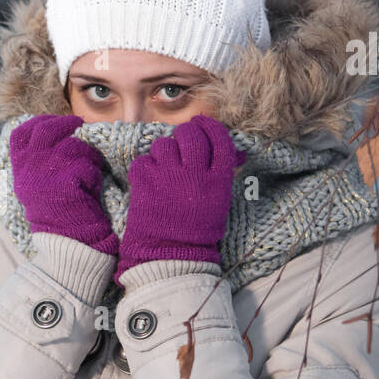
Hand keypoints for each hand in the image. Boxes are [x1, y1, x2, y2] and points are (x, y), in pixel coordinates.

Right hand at [10, 114, 118, 256]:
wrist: (68, 244)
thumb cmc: (59, 214)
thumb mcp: (38, 186)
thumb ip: (39, 161)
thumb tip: (53, 131)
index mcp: (19, 171)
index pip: (21, 134)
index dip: (38, 122)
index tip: (55, 121)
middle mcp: (28, 170)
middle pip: (45, 130)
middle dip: (66, 124)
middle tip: (80, 125)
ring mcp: (44, 175)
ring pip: (72, 145)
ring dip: (86, 154)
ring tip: (89, 171)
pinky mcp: (65, 182)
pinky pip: (86, 163)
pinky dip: (94, 173)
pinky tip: (91, 188)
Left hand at [115, 114, 245, 283]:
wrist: (170, 255)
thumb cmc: (196, 232)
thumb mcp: (218, 203)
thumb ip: (221, 175)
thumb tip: (235, 153)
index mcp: (217, 180)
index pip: (219, 140)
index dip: (210, 126)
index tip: (202, 123)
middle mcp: (194, 174)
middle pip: (191, 135)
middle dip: (185, 134)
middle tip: (181, 142)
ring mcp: (168, 176)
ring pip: (164, 144)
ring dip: (163, 152)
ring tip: (164, 168)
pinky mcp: (144, 181)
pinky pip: (143, 160)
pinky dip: (145, 167)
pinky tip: (149, 180)